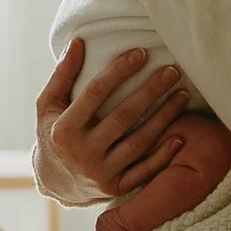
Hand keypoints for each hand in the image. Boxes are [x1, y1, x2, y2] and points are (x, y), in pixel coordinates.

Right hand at [34, 37, 191, 204]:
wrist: (56, 182)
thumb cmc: (54, 133)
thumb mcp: (47, 105)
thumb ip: (62, 75)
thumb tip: (78, 42)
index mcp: (64, 129)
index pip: (95, 94)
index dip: (119, 71)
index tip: (142, 52)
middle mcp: (83, 153)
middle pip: (123, 117)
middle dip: (150, 91)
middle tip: (172, 71)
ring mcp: (101, 173)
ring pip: (139, 143)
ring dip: (164, 118)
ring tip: (183, 95)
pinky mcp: (117, 188)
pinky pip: (145, 171)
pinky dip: (164, 154)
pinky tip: (180, 135)